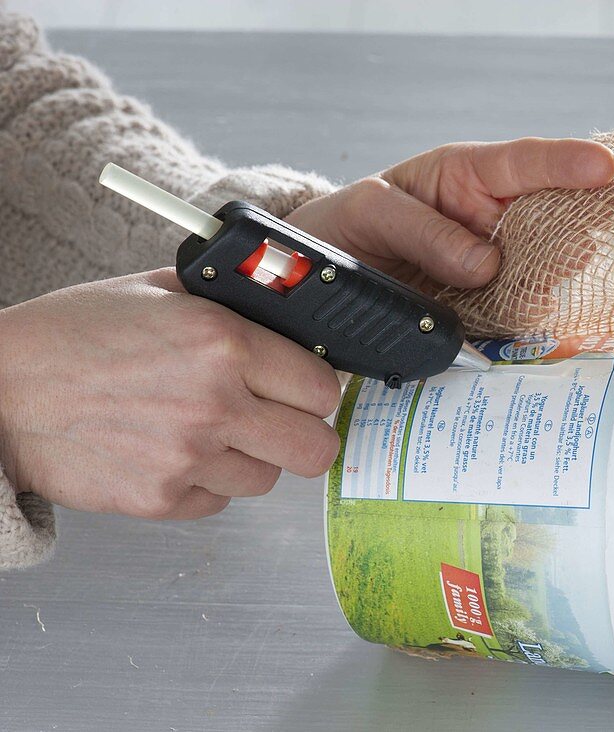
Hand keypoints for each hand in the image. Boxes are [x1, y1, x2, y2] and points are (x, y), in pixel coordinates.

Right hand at [0, 269, 340, 518]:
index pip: (322, 387)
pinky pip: (218, 503)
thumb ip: (231, 305)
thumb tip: (287, 315)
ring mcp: (188, 458)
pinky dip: (206, 483)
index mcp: (224, 343)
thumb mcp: (160, 291)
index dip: (316, 388)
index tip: (304, 387)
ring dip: (251, 459)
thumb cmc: (72, 335)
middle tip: (282, 421)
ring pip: (268, 479)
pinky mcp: (160, 499)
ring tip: (210, 431)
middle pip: (316, 448)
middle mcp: (215, 403)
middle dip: (305, 434)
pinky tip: (175, 452)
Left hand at [285, 137, 613, 291]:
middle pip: (554, 218)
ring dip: (548, 284)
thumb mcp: (372, 212)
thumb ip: (424, 231)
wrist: (322, 279)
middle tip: (578, 251)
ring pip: (545, 271)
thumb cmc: (350, 225)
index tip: (608, 169)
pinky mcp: (491, 308)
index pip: (526, 162)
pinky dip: (530, 322)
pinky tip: (532, 328)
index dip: (568, 163)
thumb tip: (486, 263)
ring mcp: (497, 265)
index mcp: (468, 176)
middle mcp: (493, 218)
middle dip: (577, 230)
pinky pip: (522, 313)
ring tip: (534, 296)